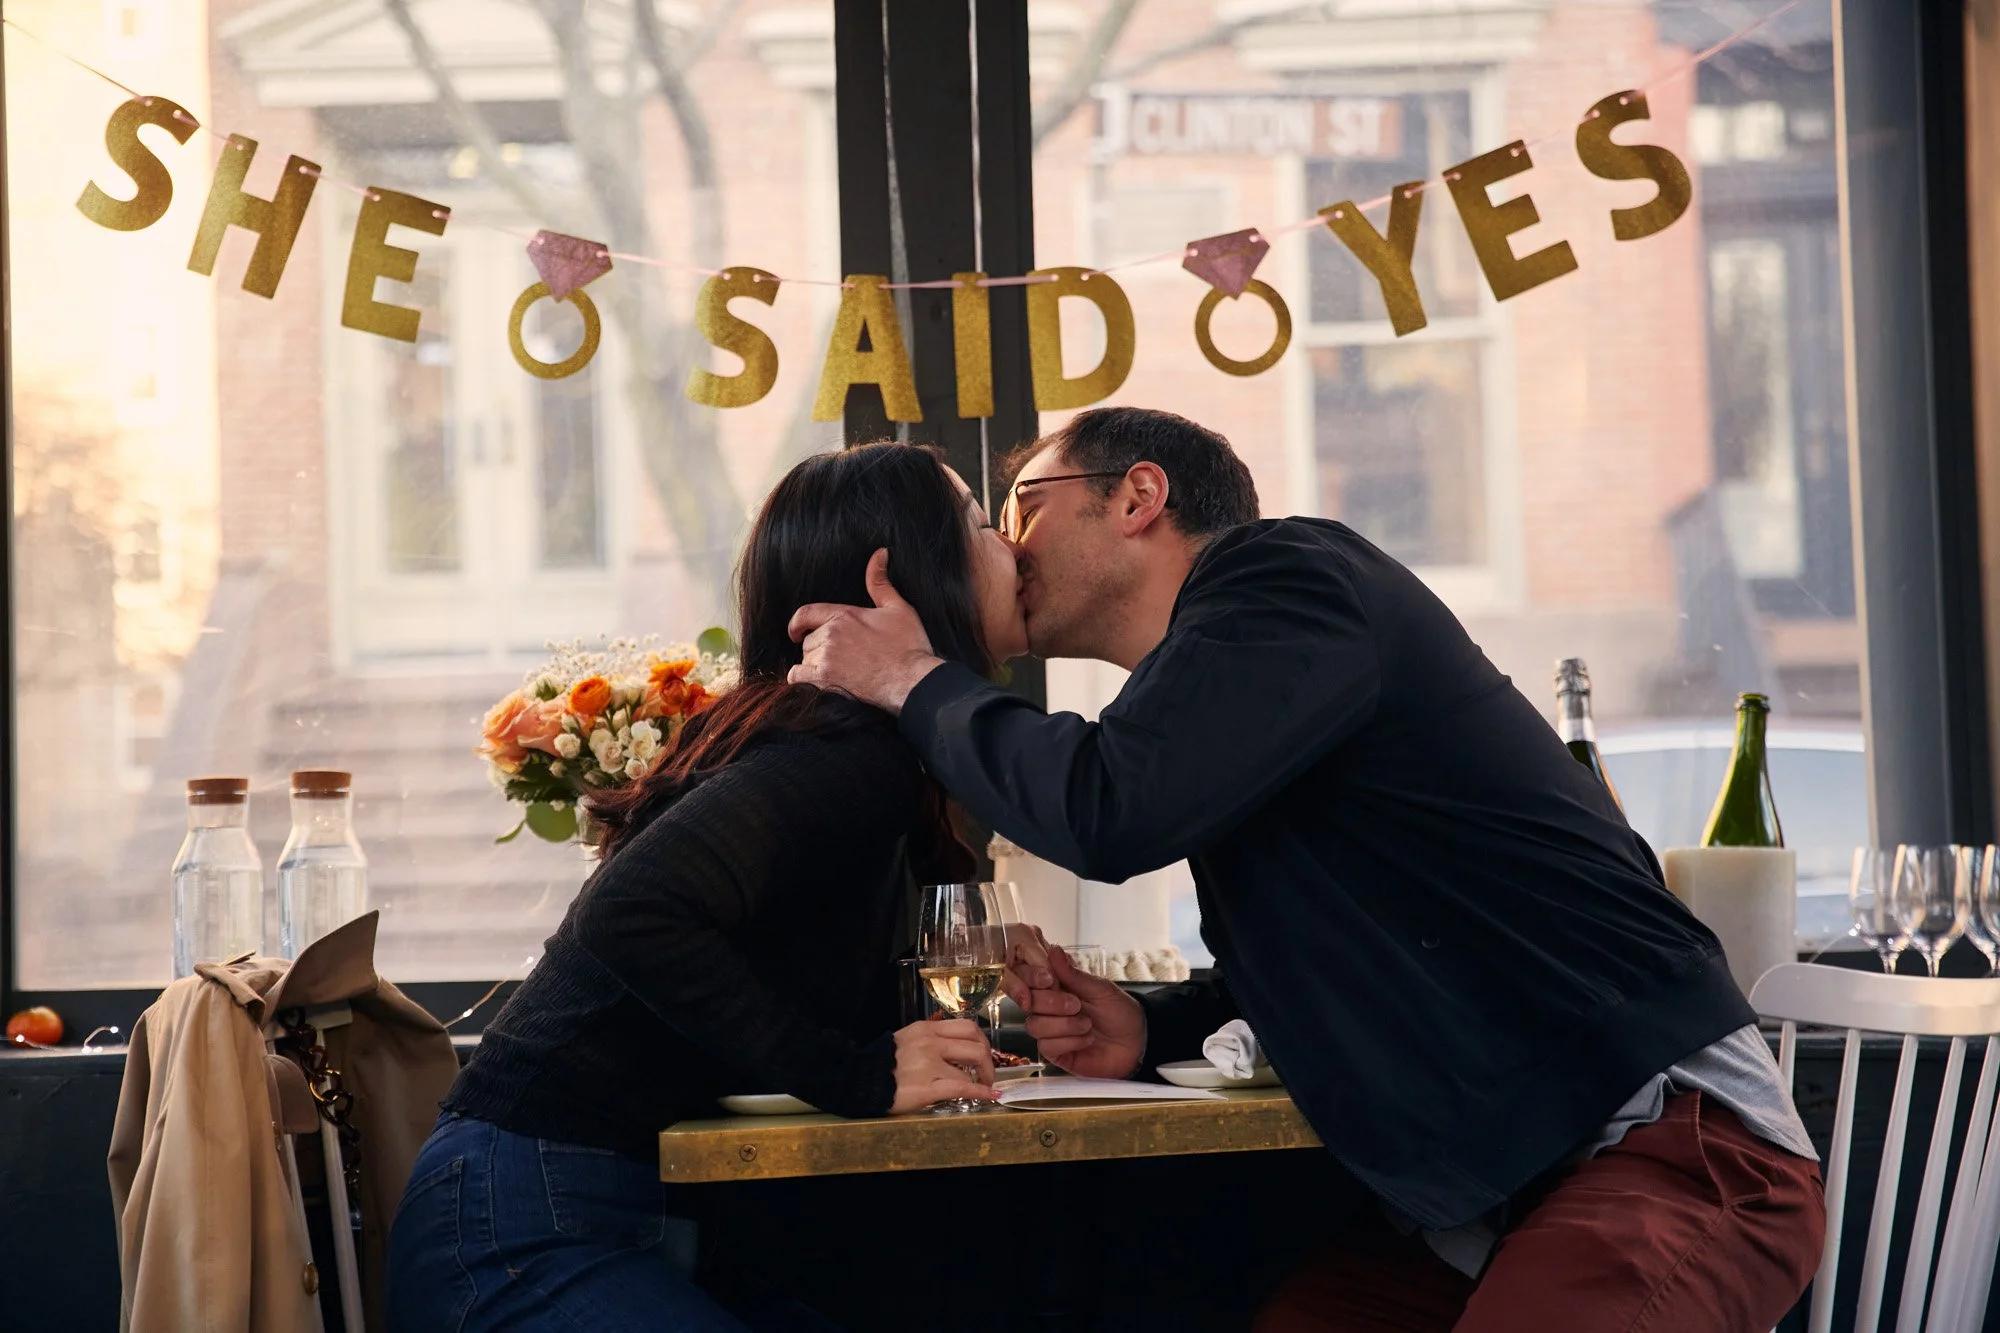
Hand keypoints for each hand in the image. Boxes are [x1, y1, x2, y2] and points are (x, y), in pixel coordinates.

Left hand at [787, 549, 943, 714]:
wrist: (912, 681)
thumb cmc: (909, 646)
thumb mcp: (898, 608)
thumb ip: (880, 582)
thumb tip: (880, 553)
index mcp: (843, 615)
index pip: (805, 614)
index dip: (796, 624)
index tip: (797, 631)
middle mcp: (830, 634)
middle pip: (808, 640)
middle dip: (818, 648)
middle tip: (839, 657)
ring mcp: (826, 658)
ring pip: (804, 659)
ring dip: (814, 665)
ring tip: (837, 671)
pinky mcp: (825, 681)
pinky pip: (797, 677)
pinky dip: (803, 679)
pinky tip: (819, 682)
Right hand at [889, 1017, 997, 1113]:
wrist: (858, 1080)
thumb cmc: (881, 1062)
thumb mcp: (906, 1038)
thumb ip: (930, 1038)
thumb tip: (953, 1042)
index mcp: (925, 1029)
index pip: (967, 1027)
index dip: (982, 1041)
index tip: (983, 1053)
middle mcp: (930, 1043)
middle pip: (975, 1046)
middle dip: (987, 1061)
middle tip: (987, 1073)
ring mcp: (929, 1066)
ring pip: (970, 1070)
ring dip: (981, 1079)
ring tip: (983, 1086)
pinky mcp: (927, 1089)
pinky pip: (963, 1089)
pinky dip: (981, 1092)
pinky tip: (990, 1096)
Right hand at [1004, 943, 1145, 1079]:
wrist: (1137, 1040)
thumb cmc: (1119, 1011)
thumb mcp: (1099, 988)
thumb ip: (1073, 974)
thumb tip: (1054, 950)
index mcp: (1058, 990)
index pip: (1032, 981)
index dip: (1036, 980)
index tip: (1051, 981)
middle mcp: (1050, 1010)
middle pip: (1030, 1004)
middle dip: (1052, 1003)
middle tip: (1077, 1005)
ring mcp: (1051, 1032)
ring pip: (1035, 1026)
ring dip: (1063, 1025)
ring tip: (1087, 1025)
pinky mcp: (1057, 1054)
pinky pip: (1047, 1047)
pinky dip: (1069, 1042)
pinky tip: (1086, 1040)